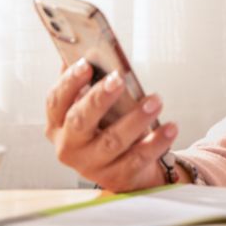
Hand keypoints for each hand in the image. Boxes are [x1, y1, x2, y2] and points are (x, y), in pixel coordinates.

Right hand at [44, 58, 178, 191]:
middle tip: (118, 79)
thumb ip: (87, 81)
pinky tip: (170, 127)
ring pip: (112, 141)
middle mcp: (69, 147)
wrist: (121, 167)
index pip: (55, 101)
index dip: (69, 82)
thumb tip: (90, 48)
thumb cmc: (103, 125)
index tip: (86, 63)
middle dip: (99, 98)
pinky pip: (138, 159)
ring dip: (135, 119)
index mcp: (57, 124)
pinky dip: (156, 142)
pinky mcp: (117, 178)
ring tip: (156, 100)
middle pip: (80, 121)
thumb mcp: (90, 105)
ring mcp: (91, 166)